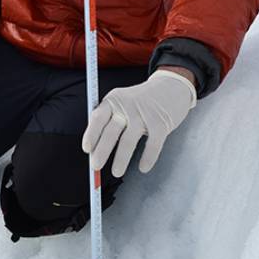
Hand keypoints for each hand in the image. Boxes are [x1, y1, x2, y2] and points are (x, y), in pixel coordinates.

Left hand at [81, 69, 196, 175]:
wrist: (171, 86)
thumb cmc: (142, 99)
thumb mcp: (122, 101)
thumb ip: (110, 120)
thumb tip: (96, 148)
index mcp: (114, 100)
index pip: (98, 118)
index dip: (91, 134)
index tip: (87, 149)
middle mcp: (127, 106)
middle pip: (111, 132)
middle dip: (102, 151)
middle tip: (96, 165)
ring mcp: (144, 114)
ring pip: (128, 141)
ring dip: (121, 159)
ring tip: (117, 171)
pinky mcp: (161, 123)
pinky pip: (152, 145)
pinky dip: (147, 158)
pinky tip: (143, 167)